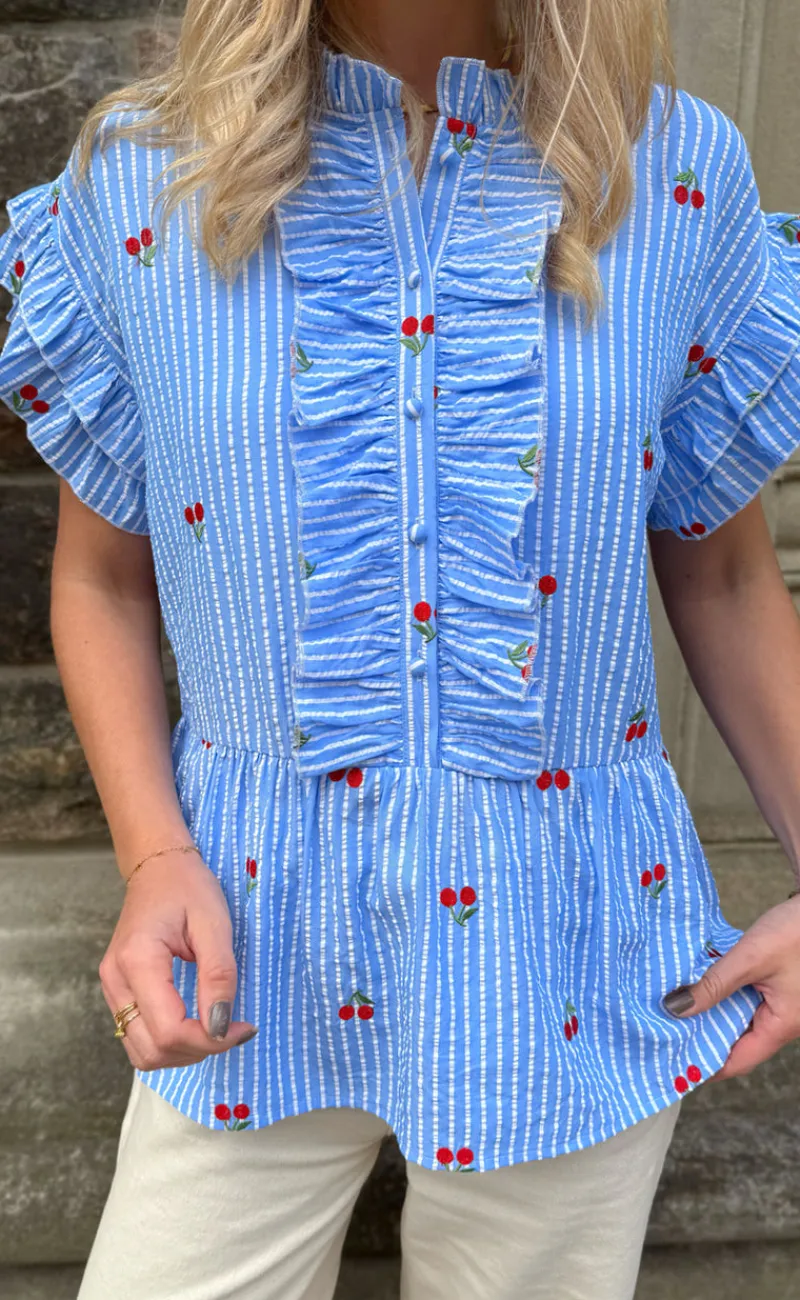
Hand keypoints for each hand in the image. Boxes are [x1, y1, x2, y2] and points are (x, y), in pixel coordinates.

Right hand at [99, 849, 256, 1070]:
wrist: (159, 867)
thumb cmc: (188, 887)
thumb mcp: (214, 924)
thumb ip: (218, 976)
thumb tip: (221, 1027)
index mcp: (137, 960)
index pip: (169, 1030)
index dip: (210, 1040)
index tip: (244, 1028)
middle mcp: (115, 980)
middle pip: (152, 1050)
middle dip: (198, 1049)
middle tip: (233, 1028)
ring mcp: (111, 988)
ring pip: (142, 1052)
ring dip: (182, 1053)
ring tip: (215, 1027)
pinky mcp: (117, 992)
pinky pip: (138, 1037)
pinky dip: (168, 1043)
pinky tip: (194, 1024)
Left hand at [662, 895, 799, 1078]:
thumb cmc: (795, 933)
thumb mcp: (750, 959)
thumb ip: (714, 984)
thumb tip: (676, 1008)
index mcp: (781, 1026)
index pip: (738, 1062)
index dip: (706, 1066)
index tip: (673, 1061)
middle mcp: (782, 1023)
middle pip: (738, 1044)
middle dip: (703, 1039)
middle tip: (666, 1032)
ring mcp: (780, 1006)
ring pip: (740, 1021)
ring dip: (711, 1016)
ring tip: (675, 1011)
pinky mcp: (776, 988)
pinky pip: (745, 1002)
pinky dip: (723, 998)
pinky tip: (699, 988)